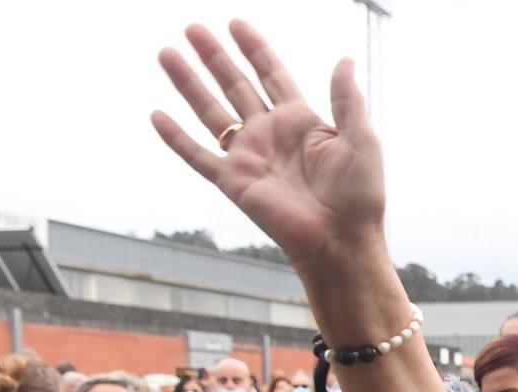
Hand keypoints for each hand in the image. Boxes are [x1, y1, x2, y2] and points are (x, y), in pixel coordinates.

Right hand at [152, 21, 384, 263]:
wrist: (341, 241)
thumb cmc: (359, 196)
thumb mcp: (361, 140)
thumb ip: (347, 100)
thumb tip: (345, 59)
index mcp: (301, 121)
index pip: (272, 75)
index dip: (254, 49)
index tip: (236, 24)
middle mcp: (270, 134)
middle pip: (235, 85)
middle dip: (214, 56)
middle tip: (192, 28)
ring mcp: (249, 156)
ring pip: (211, 112)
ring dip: (188, 83)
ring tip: (166, 53)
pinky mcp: (233, 181)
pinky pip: (198, 155)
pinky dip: (176, 138)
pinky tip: (156, 115)